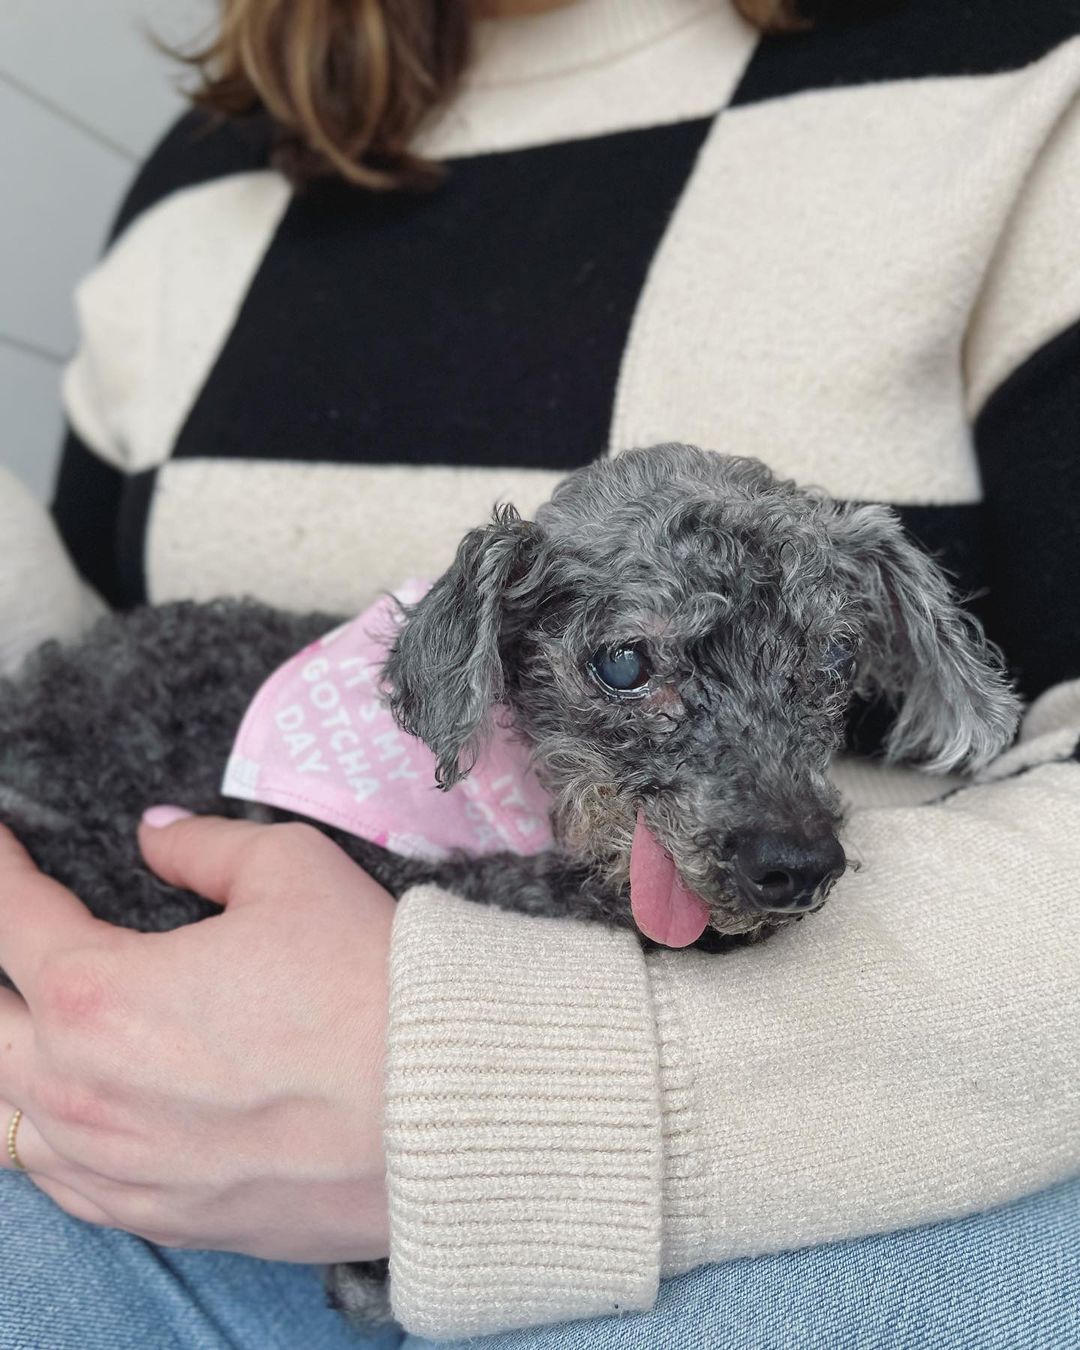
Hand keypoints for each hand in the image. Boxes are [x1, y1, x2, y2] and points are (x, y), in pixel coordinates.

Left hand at [0, 812, 392, 1260]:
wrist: (447, 1107)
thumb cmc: (371, 982)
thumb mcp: (292, 868)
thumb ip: (203, 847)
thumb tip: (159, 838)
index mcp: (99, 993)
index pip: (8, 915)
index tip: (0, 842)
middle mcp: (84, 1091)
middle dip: (1, 970)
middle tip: (25, 936)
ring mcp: (117, 1169)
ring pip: (9, 1117)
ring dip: (16, 1057)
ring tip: (36, 1024)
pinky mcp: (164, 1219)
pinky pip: (65, 1182)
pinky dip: (52, 1137)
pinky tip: (76, 1113)